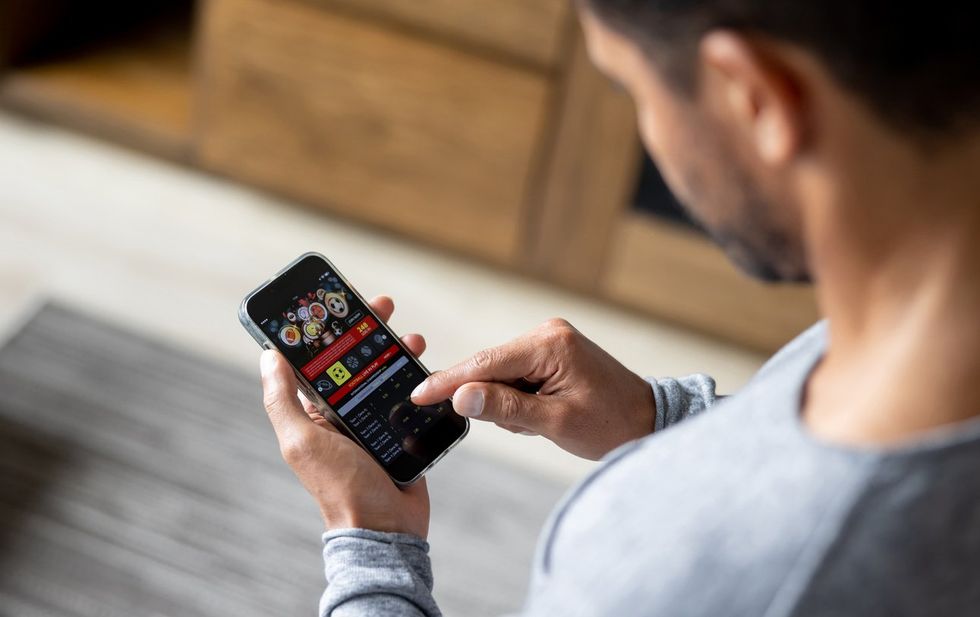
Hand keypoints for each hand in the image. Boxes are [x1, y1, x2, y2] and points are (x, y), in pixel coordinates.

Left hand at [260, 296, 429, 536]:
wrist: (386, 528)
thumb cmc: (341, 488)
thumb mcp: (302, 441)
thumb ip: (282, 401)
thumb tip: (267, 356)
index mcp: (315, 412)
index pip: (319, 360)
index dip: (328, 330)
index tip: (340, 304)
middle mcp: (343, 413)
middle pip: (355, 360)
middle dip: (368, 330)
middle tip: (384, 307)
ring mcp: (374, 421)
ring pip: (385, 373)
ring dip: (396, 350)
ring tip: (411, 336)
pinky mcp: (401, 432)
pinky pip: (409, 395)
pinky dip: (417, 377)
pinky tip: (425, 365)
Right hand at [411, 319, 655, 459]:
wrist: (648, 421)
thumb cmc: (611, 423)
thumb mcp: (555, 422)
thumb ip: (506, 408)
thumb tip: (462, 397)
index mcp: (550, 344)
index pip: (486, 361)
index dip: (449, 380)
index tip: (419, 394)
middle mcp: (547, 334)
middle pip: (491, 368)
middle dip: (494, 401)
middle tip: (528, 425)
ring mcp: (549, 342)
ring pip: (501, 376)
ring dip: (511, 405)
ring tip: (543, 422)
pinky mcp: (551, 354)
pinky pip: (517, 378)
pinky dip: (520, 401)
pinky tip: (544, 414)